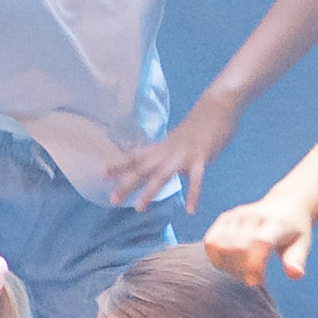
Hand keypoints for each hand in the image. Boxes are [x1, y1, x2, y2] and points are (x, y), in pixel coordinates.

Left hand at [100, 103, 239, 212]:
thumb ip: (168, 156)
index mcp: (162, 147)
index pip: (136, 158)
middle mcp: (168, 151)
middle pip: (143, 168)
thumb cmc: (198, 124)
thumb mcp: (177, 140)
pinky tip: (190, 211)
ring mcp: (183, 155)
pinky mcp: (201, 158)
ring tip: (139, 207)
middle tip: (111, 199)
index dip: (118, 166)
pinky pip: (196, 179)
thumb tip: (160, 171)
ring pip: (162, 174)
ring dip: (150, 191)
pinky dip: (193, 195)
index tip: (101, 175)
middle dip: (126, 183)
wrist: (217, 106)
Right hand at [205, 194, 316, 285]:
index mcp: (275, 223)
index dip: (254, 265)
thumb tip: (295, 275)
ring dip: (229, 266)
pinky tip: (232, 262)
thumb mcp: (302, 244)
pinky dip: (217, 258)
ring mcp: (237, 215)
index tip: (258, 281)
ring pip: (221, 246)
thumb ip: (296, 260)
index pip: (259, 242)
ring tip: (243, 269)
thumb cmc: (294, 230)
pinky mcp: (224, 218)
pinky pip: (211, 242)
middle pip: (237, 248)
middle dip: (242, 270)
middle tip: (254, 278)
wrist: (284, 204)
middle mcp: (253, 216)